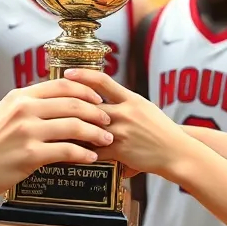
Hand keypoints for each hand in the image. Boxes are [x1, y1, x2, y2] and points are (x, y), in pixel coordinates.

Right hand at [0, 79, 111, 204]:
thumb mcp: (3, 114)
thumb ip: (27, 105)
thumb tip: (55, 102)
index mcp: (19, 97)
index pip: (62, 85)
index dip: (86, 90)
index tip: (98, 99)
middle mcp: (24, 110)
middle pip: (73, 103)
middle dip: (96, 112)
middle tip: (108, 120)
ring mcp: (27, 132)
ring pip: (74, 126)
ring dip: (95, 133)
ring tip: (106, 140)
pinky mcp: (30, 155)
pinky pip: (67, 151)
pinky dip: (83, 154)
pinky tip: (91, 157)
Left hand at [62, 69, 192, 179]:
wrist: (177, 152)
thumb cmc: (161, 130)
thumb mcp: (145, 108)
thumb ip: (124, 102)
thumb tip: (104, 95)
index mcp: (131, 99)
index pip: (104, 81)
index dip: (84, 75)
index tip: (67, 73)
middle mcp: (125, 112)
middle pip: (90, 104)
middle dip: (69, 103)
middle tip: (49, 103)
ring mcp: (122, 131)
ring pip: (88, 127)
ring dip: (70, 128)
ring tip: (51, 128)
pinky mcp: (120, 151)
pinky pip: (94, 150)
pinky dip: (79, 152)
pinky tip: (66, 152)